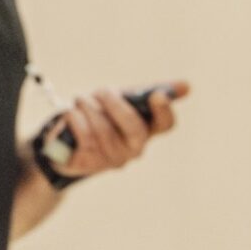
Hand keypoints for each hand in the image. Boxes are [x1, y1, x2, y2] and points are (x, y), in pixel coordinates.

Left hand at [52, 82, 188, 179]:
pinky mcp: (88, 163)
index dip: (164, 110)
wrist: (63, 141)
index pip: (165, 124)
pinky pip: (83, 134)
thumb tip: (187, 86)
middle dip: (114, 103)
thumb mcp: (121, 101)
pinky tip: (71, 116)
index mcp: (147, 130)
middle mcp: (134, 148)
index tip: (157, 96)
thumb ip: (148, 92)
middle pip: (134, 127)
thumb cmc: (99, 117)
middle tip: (101, 90)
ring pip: (102, 127)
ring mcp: (112, 159)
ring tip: (81, 102)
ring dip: (87, 106)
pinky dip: (74, 117)